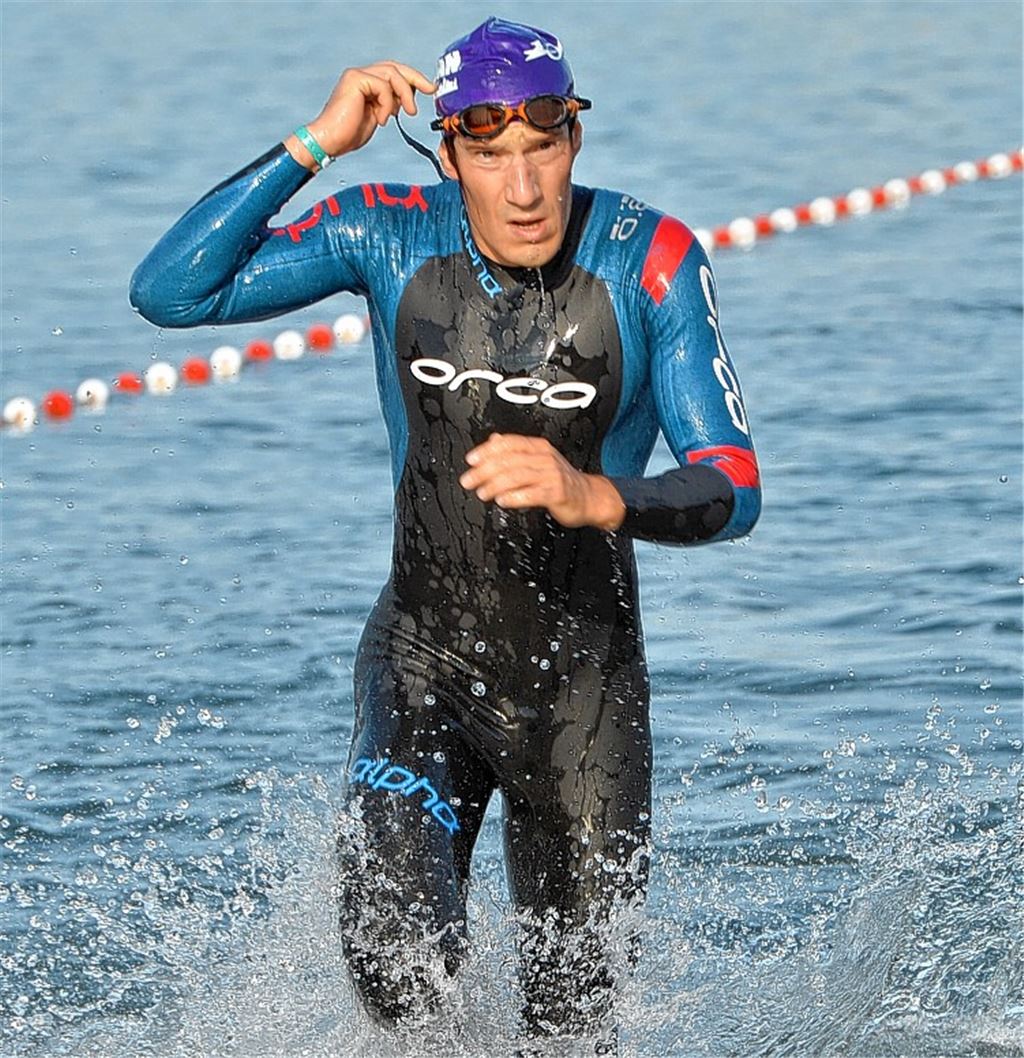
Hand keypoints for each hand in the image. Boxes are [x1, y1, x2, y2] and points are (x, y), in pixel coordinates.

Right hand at [286, 61, 434, 166]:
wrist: (330, 141)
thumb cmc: (349, 134)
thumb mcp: (377, 117)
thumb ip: (390, 105)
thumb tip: (406, 100)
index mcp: (366, 83)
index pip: (394, 73)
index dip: (413, 78)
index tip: (429, 89)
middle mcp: (361, 75)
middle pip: (395, 67)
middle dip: (415, 78)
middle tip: (430, 90)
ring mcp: (357, 75)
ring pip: (392, 74)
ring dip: (405, 94)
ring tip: (408, 113)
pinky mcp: (355, 79)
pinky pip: (383, 86)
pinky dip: (388, 103)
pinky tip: (381, 119)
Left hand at [460, 433, 625, 530]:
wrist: (590, 497)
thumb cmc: (562, 481)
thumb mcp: (539, 460)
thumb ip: (516, 451)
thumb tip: (494, 440)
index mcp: (538, 448)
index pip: (509, 444)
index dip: (487, 451)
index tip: (471, 460)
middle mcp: (544, 458)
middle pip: (508, 461)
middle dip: (484, 471)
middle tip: (469, 480)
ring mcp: (551, 475)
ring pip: (516, 476)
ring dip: (495, 485)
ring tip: (482, 493)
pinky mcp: (556, 492)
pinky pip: (531, 494)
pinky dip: (514, 497)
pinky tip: (502, 501)